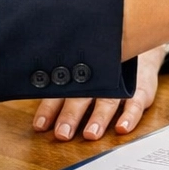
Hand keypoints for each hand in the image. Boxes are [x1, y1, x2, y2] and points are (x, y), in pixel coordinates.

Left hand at [32, 44, 166, 140]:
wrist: (137, 35)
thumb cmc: (104, 59)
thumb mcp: (83, 64)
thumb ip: (61, 82)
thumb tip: (28, 97)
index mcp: (80, 74)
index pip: (61, 92)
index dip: (49, 109)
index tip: (40, 126)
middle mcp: (98, 77)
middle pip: (83, 96)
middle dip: (71, 115)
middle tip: (63, 133)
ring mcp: (120, 82)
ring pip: (108, 100)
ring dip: (99, 118)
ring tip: (90, 134)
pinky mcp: (140, 87)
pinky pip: (136, 102)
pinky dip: (130, 116)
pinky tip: (122, 128)